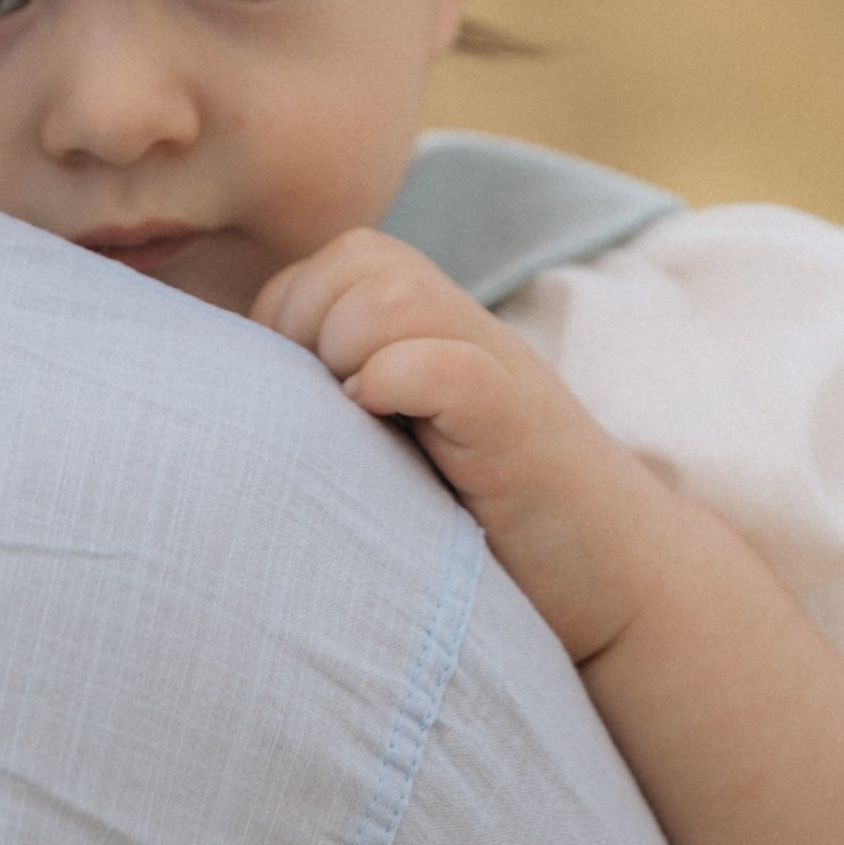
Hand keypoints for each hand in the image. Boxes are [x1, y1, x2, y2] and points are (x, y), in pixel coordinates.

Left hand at [253, 231, 659, 658]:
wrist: (617, 580)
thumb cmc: (487, 521)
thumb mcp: (401, 444)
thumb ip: (338, 398)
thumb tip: (226, 397)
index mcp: (428, 324)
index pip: (319, 269)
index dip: (285, 327)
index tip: (302, 404)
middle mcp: (464, 328)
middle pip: (350, 264)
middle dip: (309, 332)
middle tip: (334, 416)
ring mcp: (496, 367)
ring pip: (387, 296)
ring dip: (351, 354)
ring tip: (365, 426)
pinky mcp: (515, 420)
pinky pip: (439, 365)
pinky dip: (400, 383)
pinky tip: (390, 430)